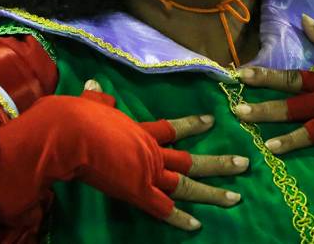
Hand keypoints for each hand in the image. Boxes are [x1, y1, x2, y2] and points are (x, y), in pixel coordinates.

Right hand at [0, 80, 249, 231]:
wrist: (69, 134)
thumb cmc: (75, 117)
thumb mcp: (89, 103)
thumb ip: (98, 98)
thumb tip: (96, 87)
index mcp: (139, 131)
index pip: (172, 128)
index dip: (192, 125)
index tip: (210, 121)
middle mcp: (150, 151)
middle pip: (190, 159)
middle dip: (219, 162)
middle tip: (244, 163)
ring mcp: (147, 172)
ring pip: (186, 184)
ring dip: (213, 191)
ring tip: (237, 195)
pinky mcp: (137, 191)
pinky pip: (163, 208)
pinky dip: (180, 219)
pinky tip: (198, 225)